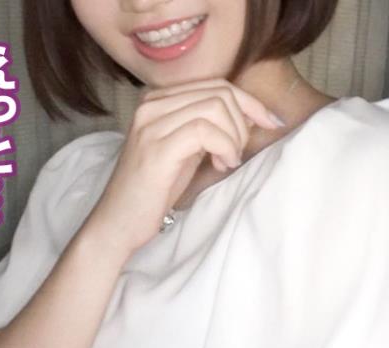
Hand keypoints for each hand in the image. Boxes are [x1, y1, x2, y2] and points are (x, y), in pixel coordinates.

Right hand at [81, 79, 282, 254]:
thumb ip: (209, 127)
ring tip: (228, 162)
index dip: (250, 102)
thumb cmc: (154, 190)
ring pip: (216, 107)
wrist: (118, 222)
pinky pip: (205, 131)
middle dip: (244, 121)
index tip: (270, 123)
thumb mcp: (186, 149)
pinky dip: (225, 147)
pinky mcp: (157, 148)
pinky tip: (222, 165)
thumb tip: (252, 115)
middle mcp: (151, 104)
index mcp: (157, 100)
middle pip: (220, 92)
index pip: (216, 84)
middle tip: (237, 153)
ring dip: (234, 137)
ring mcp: (151, 124)